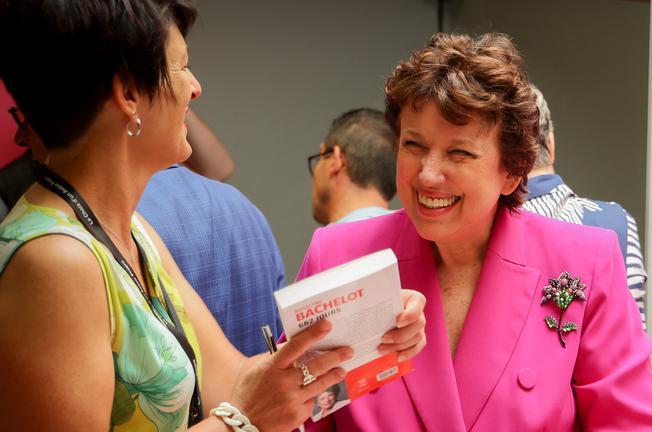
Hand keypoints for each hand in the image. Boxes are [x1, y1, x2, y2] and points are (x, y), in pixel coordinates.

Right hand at [231, 320, 352, 431]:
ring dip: (334, 375)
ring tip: (342, 370)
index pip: (296, 346)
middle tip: (348, 350)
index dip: (313, 334)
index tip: (327, 325)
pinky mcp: (297, 415)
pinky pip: (311, 401)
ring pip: (320, 384)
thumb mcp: (257, 369)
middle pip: (316, 366)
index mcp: (272, 367)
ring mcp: (292, 400)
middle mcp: (284, 382)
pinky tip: (312, 394)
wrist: (241, 425)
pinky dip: (312, 396)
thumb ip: (276, 356)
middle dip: (335, 357)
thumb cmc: (248, 392)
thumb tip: (296, 344)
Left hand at [378, 289, 425, 360]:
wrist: (384, 309)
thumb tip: (363, 305)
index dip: (410, 315)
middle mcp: (420, 312)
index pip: (419, 303)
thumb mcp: (381, 298)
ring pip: (417, 338)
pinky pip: (417, 347)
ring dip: (399, 346)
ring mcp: (419, 327)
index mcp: (414, 298)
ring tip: (381, 348)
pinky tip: (397, 357)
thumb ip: (378, 300)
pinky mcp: (418, 338)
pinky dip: (408, 353)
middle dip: (401, 334)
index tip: (397, 322)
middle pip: (418, 324)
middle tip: (384, 337)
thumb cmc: (383, 301)